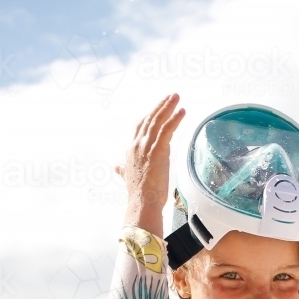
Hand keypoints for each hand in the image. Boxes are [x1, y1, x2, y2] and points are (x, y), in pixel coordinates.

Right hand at [115, 93, 185, 234]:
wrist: (142, 203)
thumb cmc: (138, 194)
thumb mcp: (127, 177)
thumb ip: (122, 169)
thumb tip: (116, 166)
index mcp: (130, 150)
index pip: (140, 126)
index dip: (149, 115)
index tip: (158, 107)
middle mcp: (137, 145)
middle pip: (149, 119)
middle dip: (160, 106)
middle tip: (171, 96)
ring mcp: (147, 147)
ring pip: (158, 121)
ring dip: (169, 107)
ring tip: (177, 97)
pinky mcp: (158, 151)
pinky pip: (167, 129)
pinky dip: (175, 118)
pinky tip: (182, 111)